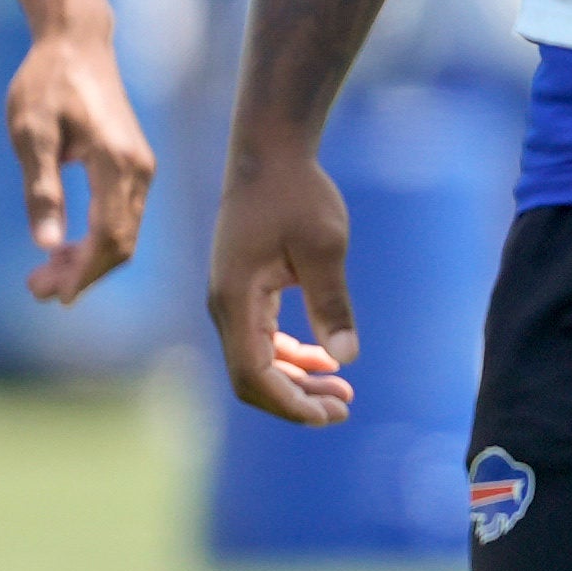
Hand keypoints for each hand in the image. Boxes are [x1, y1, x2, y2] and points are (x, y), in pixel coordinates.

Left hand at [0, 0, 155, 306]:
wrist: (78, 44)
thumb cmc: (48, 83)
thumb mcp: (31, 134)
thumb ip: (41, 189)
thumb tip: (47, 244)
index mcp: (117, 164)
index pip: (109, 235)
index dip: (82, 271)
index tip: (50, 293)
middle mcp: (140, 171)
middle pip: (122, 242)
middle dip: (83, 273)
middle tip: (37, 290)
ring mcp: (141, 169)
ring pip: (124, 232)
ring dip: (89, 260)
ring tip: (46, 275)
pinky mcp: (134, 166)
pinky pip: (123, 216)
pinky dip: (98, 240)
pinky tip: (67, 247)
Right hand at [209, 135, 357, 424]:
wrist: (270, 157)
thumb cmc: (297, 196)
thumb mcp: (324, 248)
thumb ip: (332, 303)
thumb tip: (346, 359)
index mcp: (236, 300)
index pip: (253, 373)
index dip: (289, 402)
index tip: (332, 414)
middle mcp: (225, 306)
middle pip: (251, 376)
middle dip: (295, 400)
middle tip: (344, 409)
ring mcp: (231, 299)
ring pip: (256, 360)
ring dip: (296, 380)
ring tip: (342, 393)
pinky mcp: (243, 290)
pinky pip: (261, 338)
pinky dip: (290, 356)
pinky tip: (325, 359)